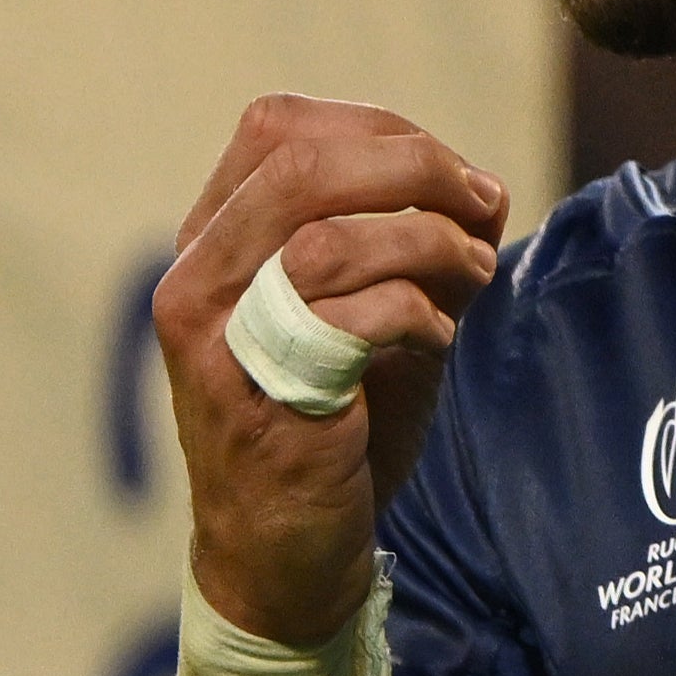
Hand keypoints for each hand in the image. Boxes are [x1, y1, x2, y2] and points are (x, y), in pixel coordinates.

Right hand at [150, 93, 511, 649]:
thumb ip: (390, 236)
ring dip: (432, 245)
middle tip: (483, 204)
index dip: (380, 129)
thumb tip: (474, 187)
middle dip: (416, 168)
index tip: (451, 177)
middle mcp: (193, 284)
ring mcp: (217, 344)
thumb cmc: (329, 419)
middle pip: (299, 165)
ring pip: (327, 239)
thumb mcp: (353, 304)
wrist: (283, 546)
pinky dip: (420, 315)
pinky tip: (439, 338)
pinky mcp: (260, 400)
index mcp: (208, 245)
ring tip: (476, 278)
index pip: (276, 129)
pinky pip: (353, 318)